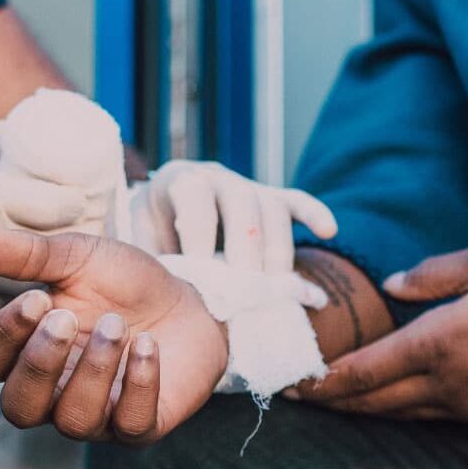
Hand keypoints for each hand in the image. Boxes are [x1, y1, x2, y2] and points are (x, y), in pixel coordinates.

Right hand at [0, 114, 91, 308]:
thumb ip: (6, 138)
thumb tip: (50, 143)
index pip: (58, 209)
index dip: (79, 204)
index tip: (83, 197)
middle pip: (50, 251)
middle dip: (72, 239)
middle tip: (86, 228)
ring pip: (25, 284)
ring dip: (46, 273)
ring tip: (60, 257)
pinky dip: (13, 291)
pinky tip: (25, 278)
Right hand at [0, 225, 228, 442]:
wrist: (190, 302)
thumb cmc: (123, 286)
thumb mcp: (77, 258)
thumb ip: (25, 254)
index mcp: (26, 353)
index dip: (3, 336)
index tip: (37, 298)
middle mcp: (54, 394)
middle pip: (18, 408)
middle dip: (39, 363)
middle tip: (66, 318)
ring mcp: (98, 415)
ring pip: (74, 421)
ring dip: (93, 369)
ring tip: (117, 325)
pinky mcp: (142, 425)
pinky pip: (130, 424)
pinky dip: (138, 384)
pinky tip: (147, 345)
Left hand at [130, 160, 337, 271]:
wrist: (164, 209)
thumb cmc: (151, 232)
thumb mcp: (138, 239)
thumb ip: (150, 256)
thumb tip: (163, 281)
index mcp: (181, 181)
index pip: (196, 199)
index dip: (201, 236)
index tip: (203, 275)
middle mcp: (219, 177)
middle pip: (243, 205)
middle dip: (246, 251)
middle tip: (245, 291)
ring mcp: (250, 186)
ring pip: (274, 208)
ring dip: (278, 250)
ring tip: (275, 288)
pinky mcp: (273, 199)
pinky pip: (298, 201)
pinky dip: (315, 213)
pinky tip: (329, 231)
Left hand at [294, 244, 467, 421]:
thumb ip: (431, 274)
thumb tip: (391, 286)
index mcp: (439, 342)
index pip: (364, 370)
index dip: (325, 380)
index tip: (296, 382)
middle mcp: (446, 382)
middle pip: (373, 401)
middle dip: (332, 401)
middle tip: (299, 396)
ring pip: (399, 413)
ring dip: (362, 408)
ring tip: (334, 401)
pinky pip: (429, 415)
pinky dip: (399, 409)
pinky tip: (389, 400)